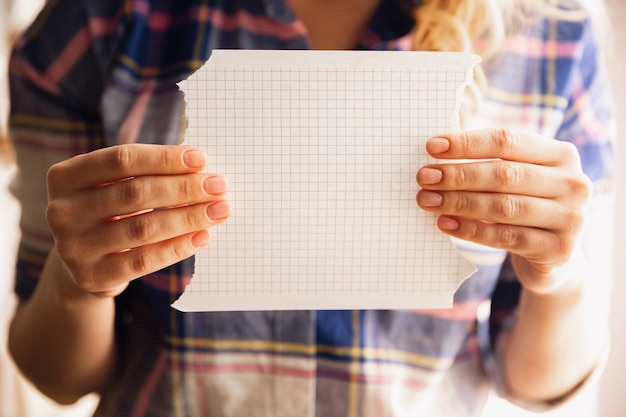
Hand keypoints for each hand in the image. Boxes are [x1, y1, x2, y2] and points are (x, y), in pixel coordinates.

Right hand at [45, 144, 229, 296]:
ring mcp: (73, 246)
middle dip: (183, 188)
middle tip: (218, 186)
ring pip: (143, 228)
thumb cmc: (110, 212)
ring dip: (188, 217)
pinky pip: (143, 261)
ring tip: (219, 211)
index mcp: (65, 176)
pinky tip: (202, 236)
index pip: (121, 159)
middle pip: (135, 193)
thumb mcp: (114, 186)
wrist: (84, 263)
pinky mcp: (92, 276)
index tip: (201, 160)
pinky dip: (177, 247)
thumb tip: (201, 170)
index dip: (164, 158)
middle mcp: (61, 210)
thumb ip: (147, 174)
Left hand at [416, 128, 591, 293]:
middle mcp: (573, 182)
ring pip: (504, 207)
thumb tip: (436, 157)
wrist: (553, 256)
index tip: (432, 146)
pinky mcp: (558, 249)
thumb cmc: (524, 206)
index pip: (508, 141)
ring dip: (459, 202)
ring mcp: (570, 217)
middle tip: (423, 177)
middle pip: (505, 174)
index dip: (468, 143)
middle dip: (458, 175)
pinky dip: (471, 230)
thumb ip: (488, 164)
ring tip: (427, 201)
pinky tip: (445, 224)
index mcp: (561, 154)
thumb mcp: (516, 180)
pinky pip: (505, 237)